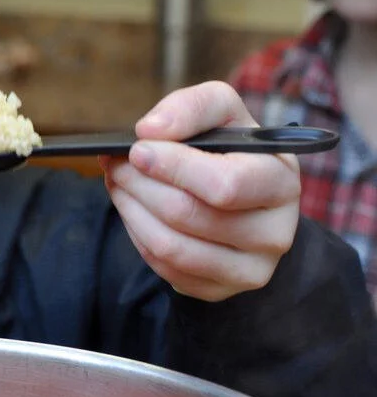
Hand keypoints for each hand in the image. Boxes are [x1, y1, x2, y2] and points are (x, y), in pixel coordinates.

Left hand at [101, 81, 300, 301]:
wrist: (249, 203)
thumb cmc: (230, 151)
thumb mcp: (223, 114)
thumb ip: (192, 107)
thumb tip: (150, 130)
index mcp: (281, 181)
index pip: (224, 184)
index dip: (172, 166)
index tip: (137, 149)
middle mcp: (274, 231)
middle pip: (187, 215)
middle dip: (140, 185)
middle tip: (116, 165)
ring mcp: (250, 268)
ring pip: (169, 245)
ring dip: (131, 210)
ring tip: (118, 184)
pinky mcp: (222, 289)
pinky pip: (164, 267)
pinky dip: (138, 235)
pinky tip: (134, 211)